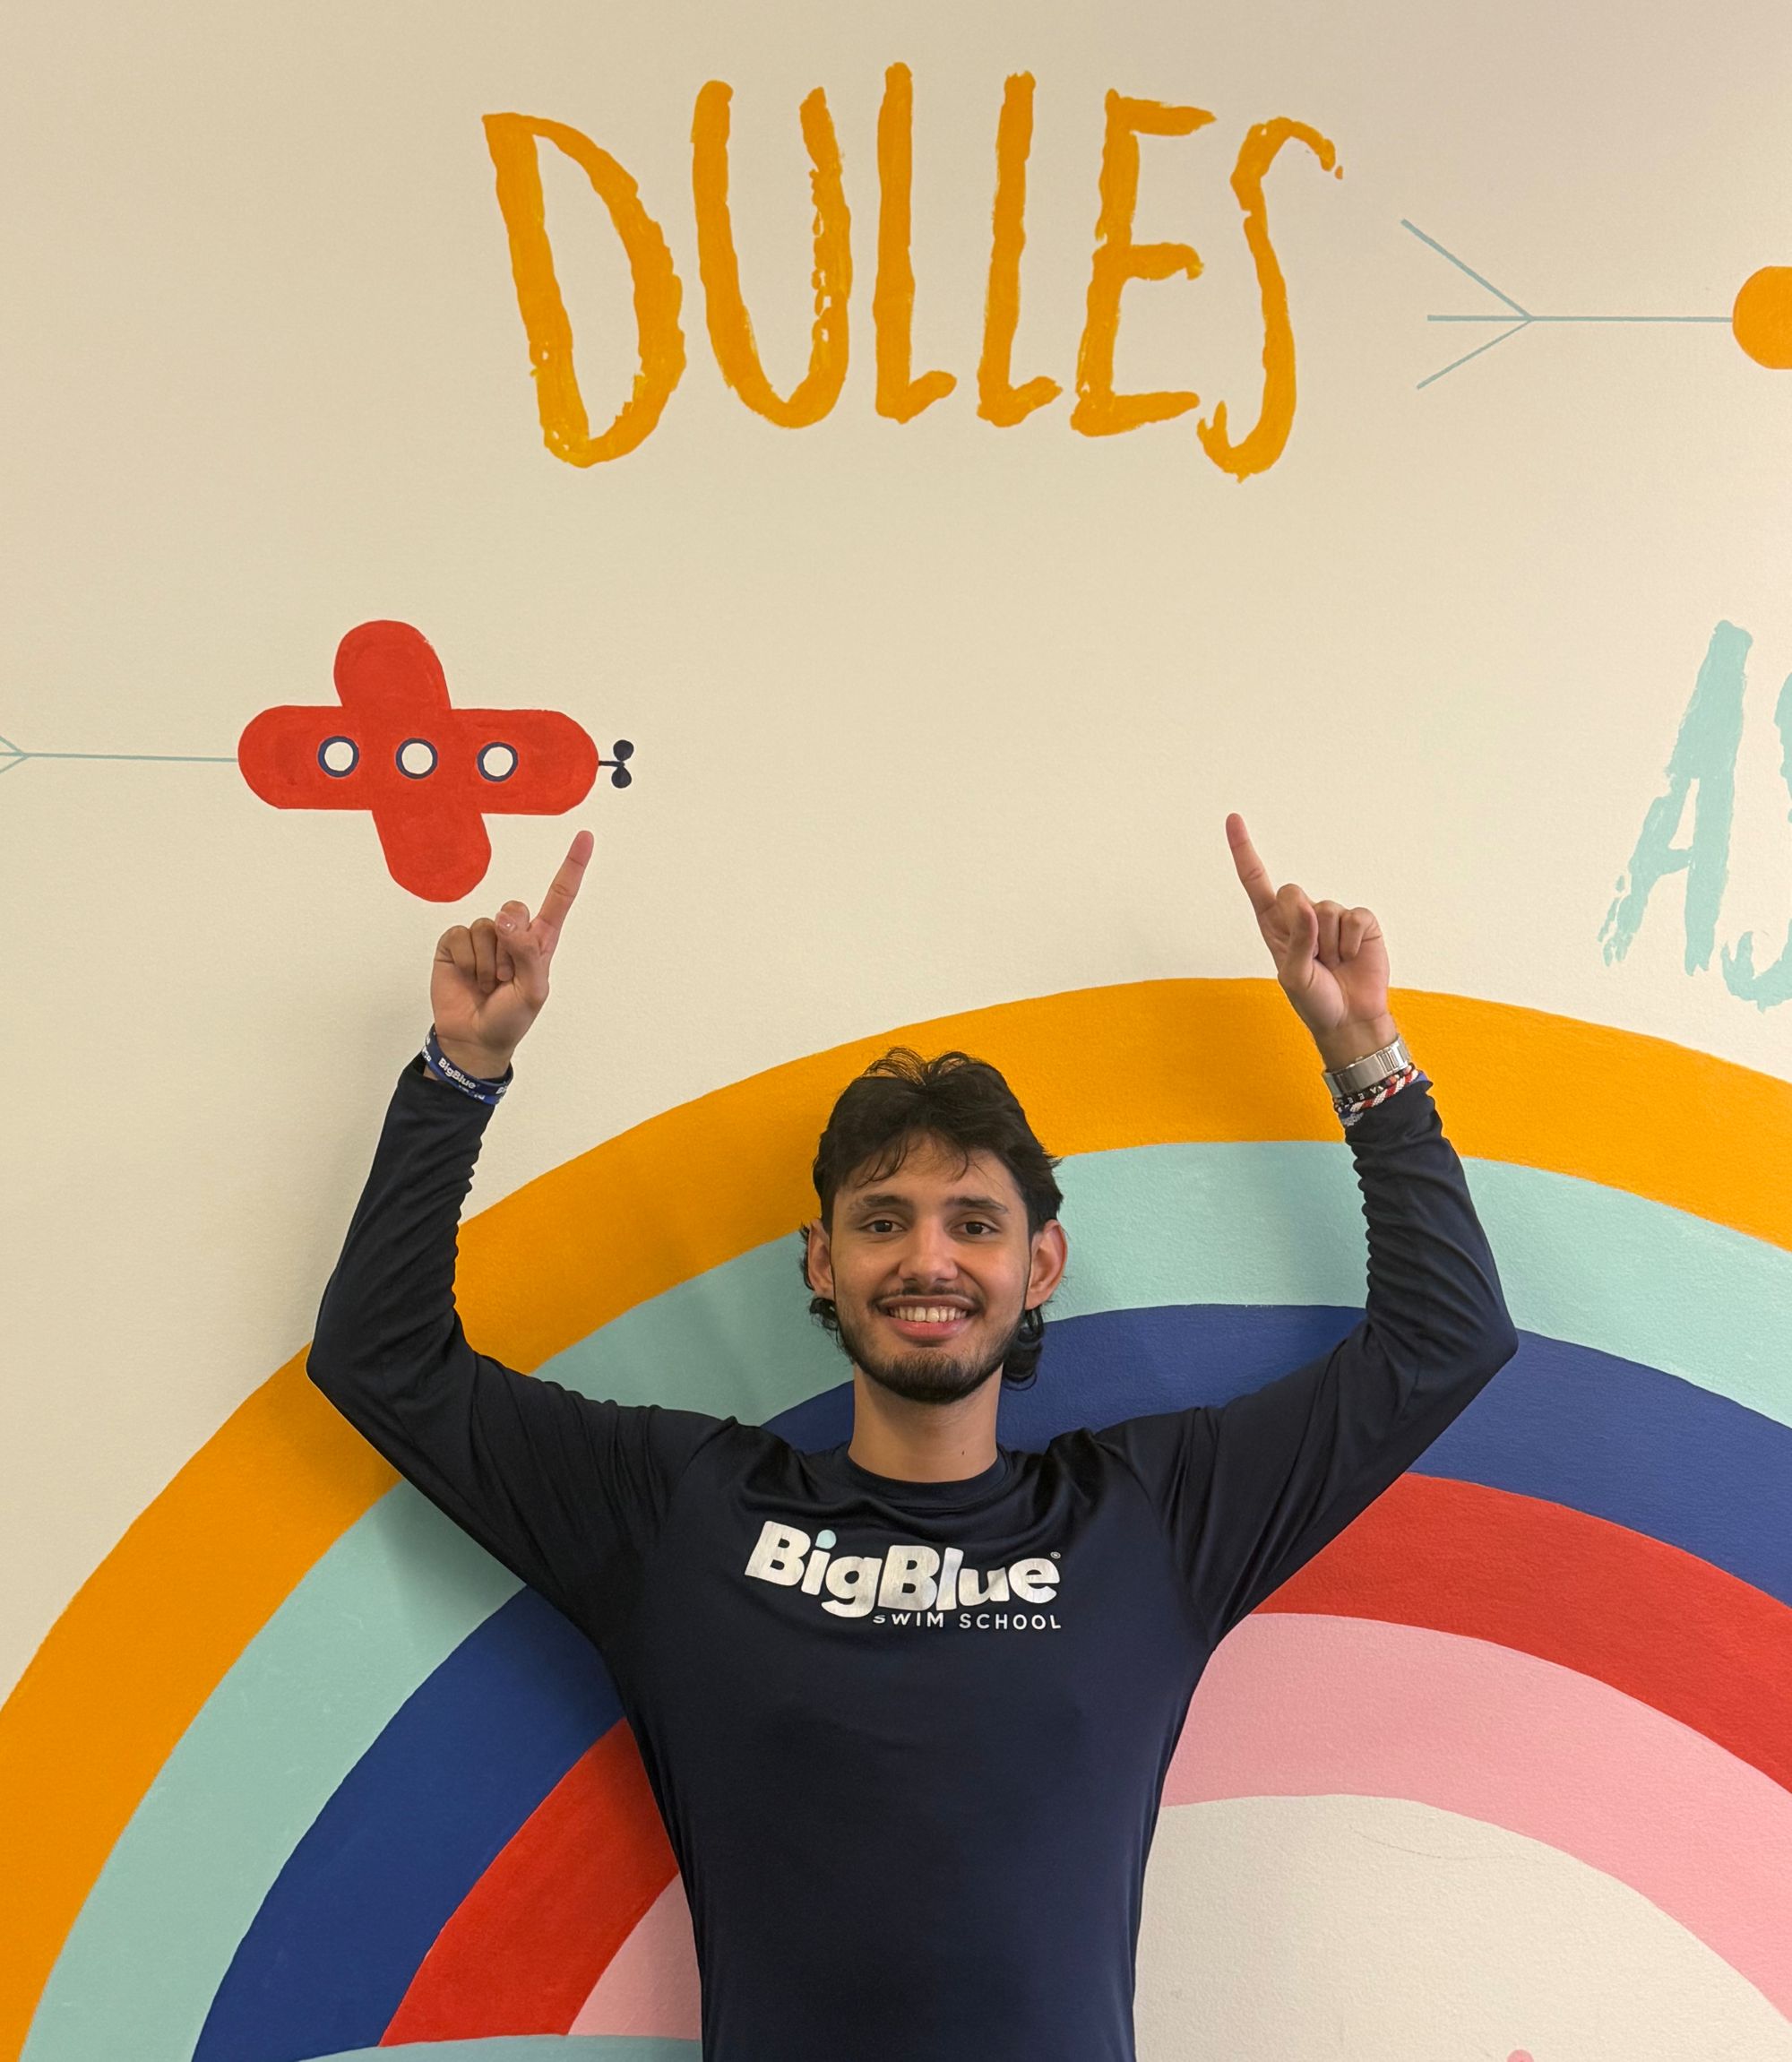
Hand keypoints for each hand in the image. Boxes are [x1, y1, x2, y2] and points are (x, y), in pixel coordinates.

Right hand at [429, 830, 593, 1074]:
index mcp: (541, 941)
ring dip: (488, 962)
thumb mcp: (532, 991)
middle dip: (510, 948)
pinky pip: (460, 935)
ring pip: (487, 927)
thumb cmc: (511, 1018)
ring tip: (488, 983)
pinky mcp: (456, 943)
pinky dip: (466, 961)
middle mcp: (513, 932)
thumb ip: (527, 953)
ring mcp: (484, 936)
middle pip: (514, 909)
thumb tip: (504, 919)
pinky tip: (469, 978)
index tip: (585, 837)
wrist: (474, 1039)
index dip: (572, 867)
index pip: (559, 898)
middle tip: (506, 978)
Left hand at [1225, 812, 1395, 1065]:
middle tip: (1314, 959)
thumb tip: (1306, 904)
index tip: (1234, 819)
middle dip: (1301, 926)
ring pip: (1325, 910)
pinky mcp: (1360, 922)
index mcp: (1275, 925)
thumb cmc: (1315, 999)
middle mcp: (1302, 915)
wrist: (1351, 1018)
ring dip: (1329, 944)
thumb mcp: (1294, 975)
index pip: (1256, 881)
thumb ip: (1297, 939)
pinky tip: (1353, 958)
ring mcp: (1331, 916)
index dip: (1244, 850)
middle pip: (1292, 892)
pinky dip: (1353, 942)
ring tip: (1334, 964)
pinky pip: (1355, 918)